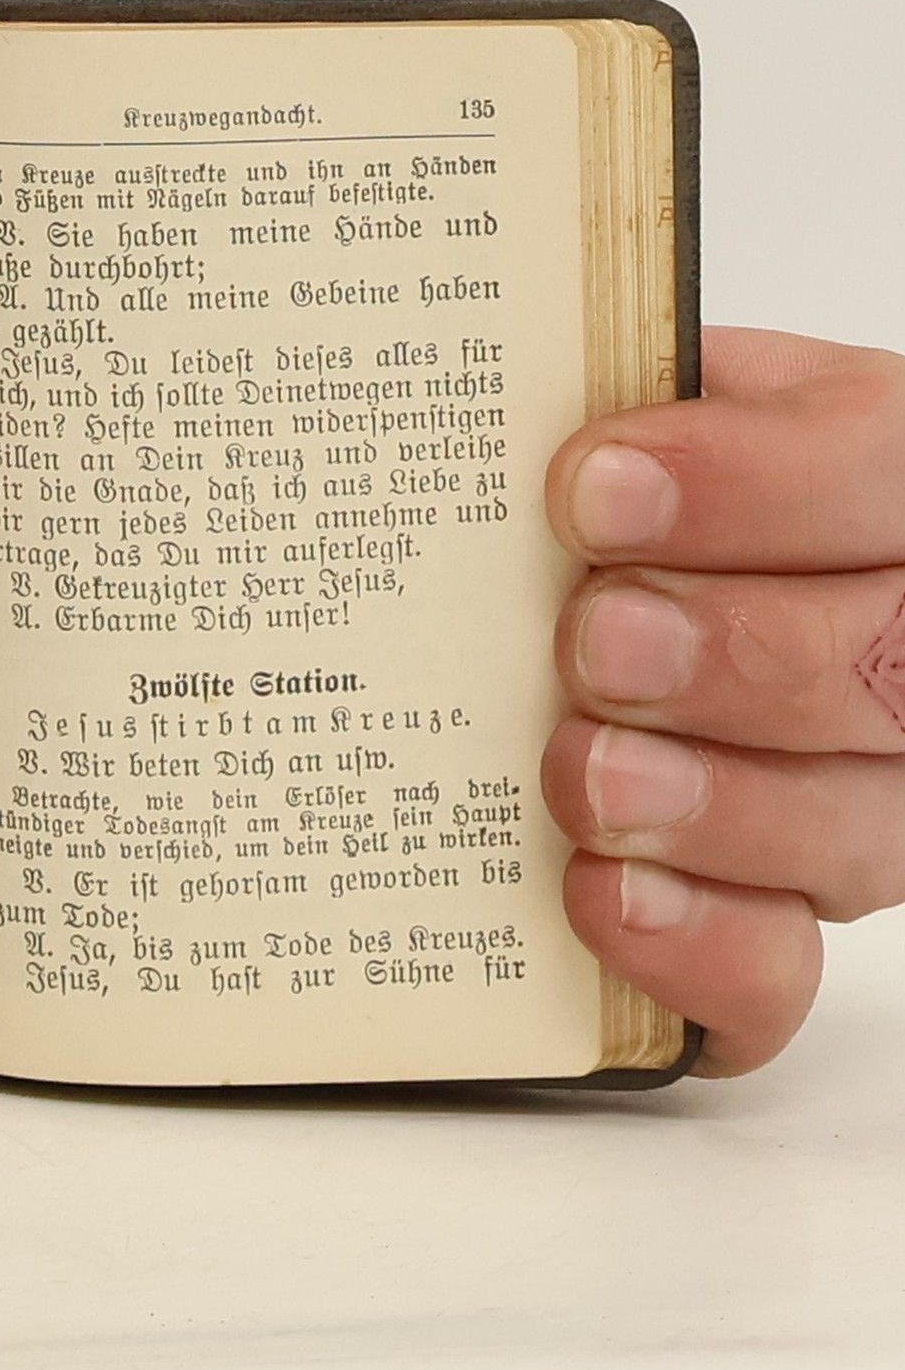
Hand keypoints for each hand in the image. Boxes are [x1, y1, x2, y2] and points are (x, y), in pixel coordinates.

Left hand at [544, 326, 904, 1073]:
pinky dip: (696, 944)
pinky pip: (782, 972)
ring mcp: (867, 798)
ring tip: (585, 774)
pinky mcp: (785, 915)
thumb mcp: (643, 413)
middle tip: (595, 642)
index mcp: (880, 484)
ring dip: (711, 805)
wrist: (622, 605)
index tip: (592, 490)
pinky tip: (603, 896)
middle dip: (734, 654)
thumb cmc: (631, 504)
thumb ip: (611, 397)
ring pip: (855, 827)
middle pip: (885, 667)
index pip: (876, 471)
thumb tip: (504, 402)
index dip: (751, 486)